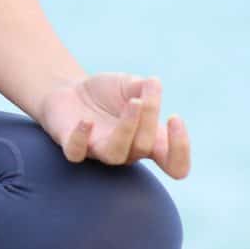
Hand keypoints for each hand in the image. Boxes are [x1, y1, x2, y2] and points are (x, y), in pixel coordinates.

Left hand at [37, 73, 190, 178]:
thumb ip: (143, 87)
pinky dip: (81, 138)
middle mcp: (127, 152)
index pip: (174, 165)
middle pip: (145, 147)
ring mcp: (99, 151)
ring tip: (133, 102)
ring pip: (116, 154)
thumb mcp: (129, 84)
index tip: (175, 117)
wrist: (70, 89)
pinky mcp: (73, 146)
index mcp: (148, 143)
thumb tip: (152, 82)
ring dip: (126, 129)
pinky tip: (86, 121)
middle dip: (150, 116)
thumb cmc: (107, 93)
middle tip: (145, 91)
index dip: (179, 150)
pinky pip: (76, 153)